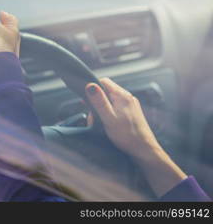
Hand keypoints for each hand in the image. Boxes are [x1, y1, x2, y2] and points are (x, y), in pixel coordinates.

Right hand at [85, 78, 186, 196]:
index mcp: (122, 96)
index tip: (86, 99)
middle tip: (94, 117)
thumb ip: (99, 101)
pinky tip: (109, 125)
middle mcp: (128, 97)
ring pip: (111, 101)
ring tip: (102, 124)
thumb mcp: (108, 118)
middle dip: (97, 103)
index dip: (93, 88)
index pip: (104, 81)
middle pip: (106, 92)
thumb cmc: (127, 135)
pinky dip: (109, 114)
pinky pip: (116, 108)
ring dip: (102, 110)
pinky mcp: (132, 113)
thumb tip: (90, 85)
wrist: (144, 149)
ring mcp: (131, 105)